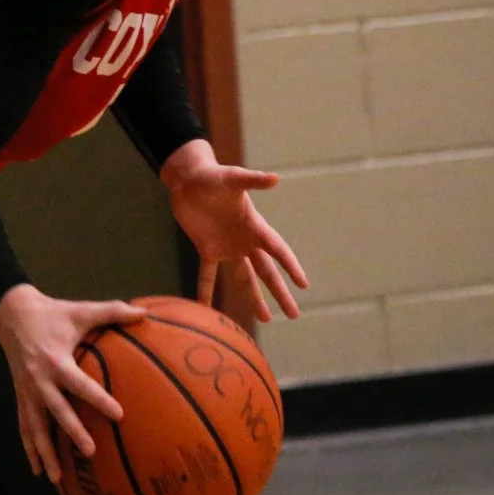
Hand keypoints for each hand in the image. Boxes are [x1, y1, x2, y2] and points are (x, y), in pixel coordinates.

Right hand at [0, 285, 144, 482]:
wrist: (11, 315)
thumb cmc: (53, 313)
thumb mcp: (82, 310)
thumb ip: (113, 311)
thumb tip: (146, 314)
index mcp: (56, 361)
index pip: (79, 384)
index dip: (98, 399)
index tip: (118, 414)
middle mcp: (39, 380)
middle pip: (56, 411)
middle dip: (72, 432)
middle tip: (91, 451)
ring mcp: (27, 392)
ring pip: (35, 427)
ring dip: (45, 453)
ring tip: (56, 478)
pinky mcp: (20, 397)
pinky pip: (24, 427)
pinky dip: (30, 449)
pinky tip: (37, 470)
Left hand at [162, 140, 308, 321]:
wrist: (189, 179)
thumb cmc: (213, 175)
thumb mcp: (232, 178)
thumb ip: (252, 180)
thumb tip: (274, 179)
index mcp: (255, 226)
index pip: (278, 251)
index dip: (291, 267)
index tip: (304, 285)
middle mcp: (246, 240)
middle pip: (267, 272)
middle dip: (281, 293)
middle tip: (294, 315)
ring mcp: (228, 247)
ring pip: (245, 278)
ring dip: (255, 298)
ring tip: (266, 319)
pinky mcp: (208, 249)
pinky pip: (209, 275)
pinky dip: (207, 291)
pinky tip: (206, 308)